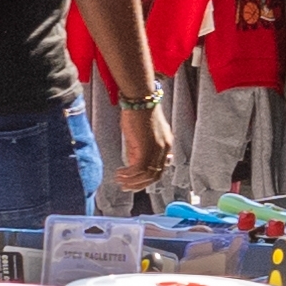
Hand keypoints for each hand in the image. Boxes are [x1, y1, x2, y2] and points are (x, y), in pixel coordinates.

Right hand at [91, 83, 164, 199]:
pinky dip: (128, 174)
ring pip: (146, 175)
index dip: (147, 179)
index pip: (160, 168)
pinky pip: (138, 169)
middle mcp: (165, 149)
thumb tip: (131, 165)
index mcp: (166, 144)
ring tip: (120, 181)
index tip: (135, 183)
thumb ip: (136, 150)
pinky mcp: (147, 148)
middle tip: (126, 187)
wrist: (140, 98)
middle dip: (140, 184)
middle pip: (155, 176)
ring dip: (132, 181)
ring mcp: (157, 149)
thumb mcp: (138, 134)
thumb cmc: (137, 111)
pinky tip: (119, 174)